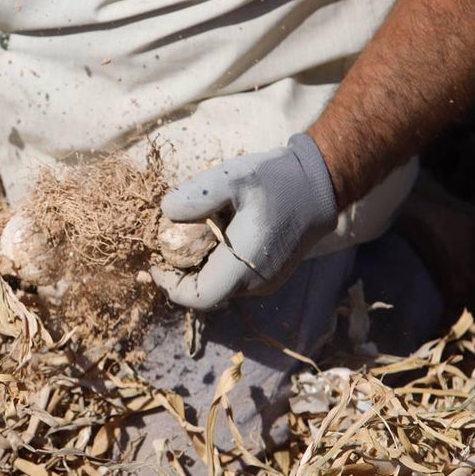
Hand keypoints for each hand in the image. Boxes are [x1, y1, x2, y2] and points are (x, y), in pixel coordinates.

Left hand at [151, 134, 337, 310]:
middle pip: (205, 291)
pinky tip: (212, 233)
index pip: (198, 297)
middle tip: (166, 241)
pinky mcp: (268, 273)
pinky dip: (214, 261)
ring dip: (197, 265)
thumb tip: (166, 212)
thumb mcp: (232, 178)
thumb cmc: (277, 180)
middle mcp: (255, 282)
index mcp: (244, 267)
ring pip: (218, 283)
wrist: (318, 184)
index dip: (171, 285)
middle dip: (180, 272)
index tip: (156, 261)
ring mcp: (264, 280)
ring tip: (188, 233)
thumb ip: (197, 196)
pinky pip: (232, 276)